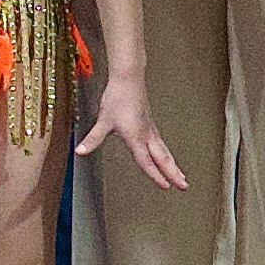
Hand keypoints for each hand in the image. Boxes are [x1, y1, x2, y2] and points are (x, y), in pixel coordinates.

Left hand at [77, 73, 186, 190]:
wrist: (129, 78)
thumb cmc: (117, 97)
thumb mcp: (103, 120)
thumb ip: (93, 139)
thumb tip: (80, 151)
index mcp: (136, 136)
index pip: (146, 161)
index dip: (155, 175)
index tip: (165, 186)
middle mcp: (146, 135)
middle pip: (163, 158)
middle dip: (174, 173)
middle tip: (184, 186)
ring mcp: (150, 130)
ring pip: (165, 152)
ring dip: (174, 166)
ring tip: (182, 178)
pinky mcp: (150, 125)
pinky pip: (162, 144)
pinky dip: (168, 155)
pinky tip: (168, 159)